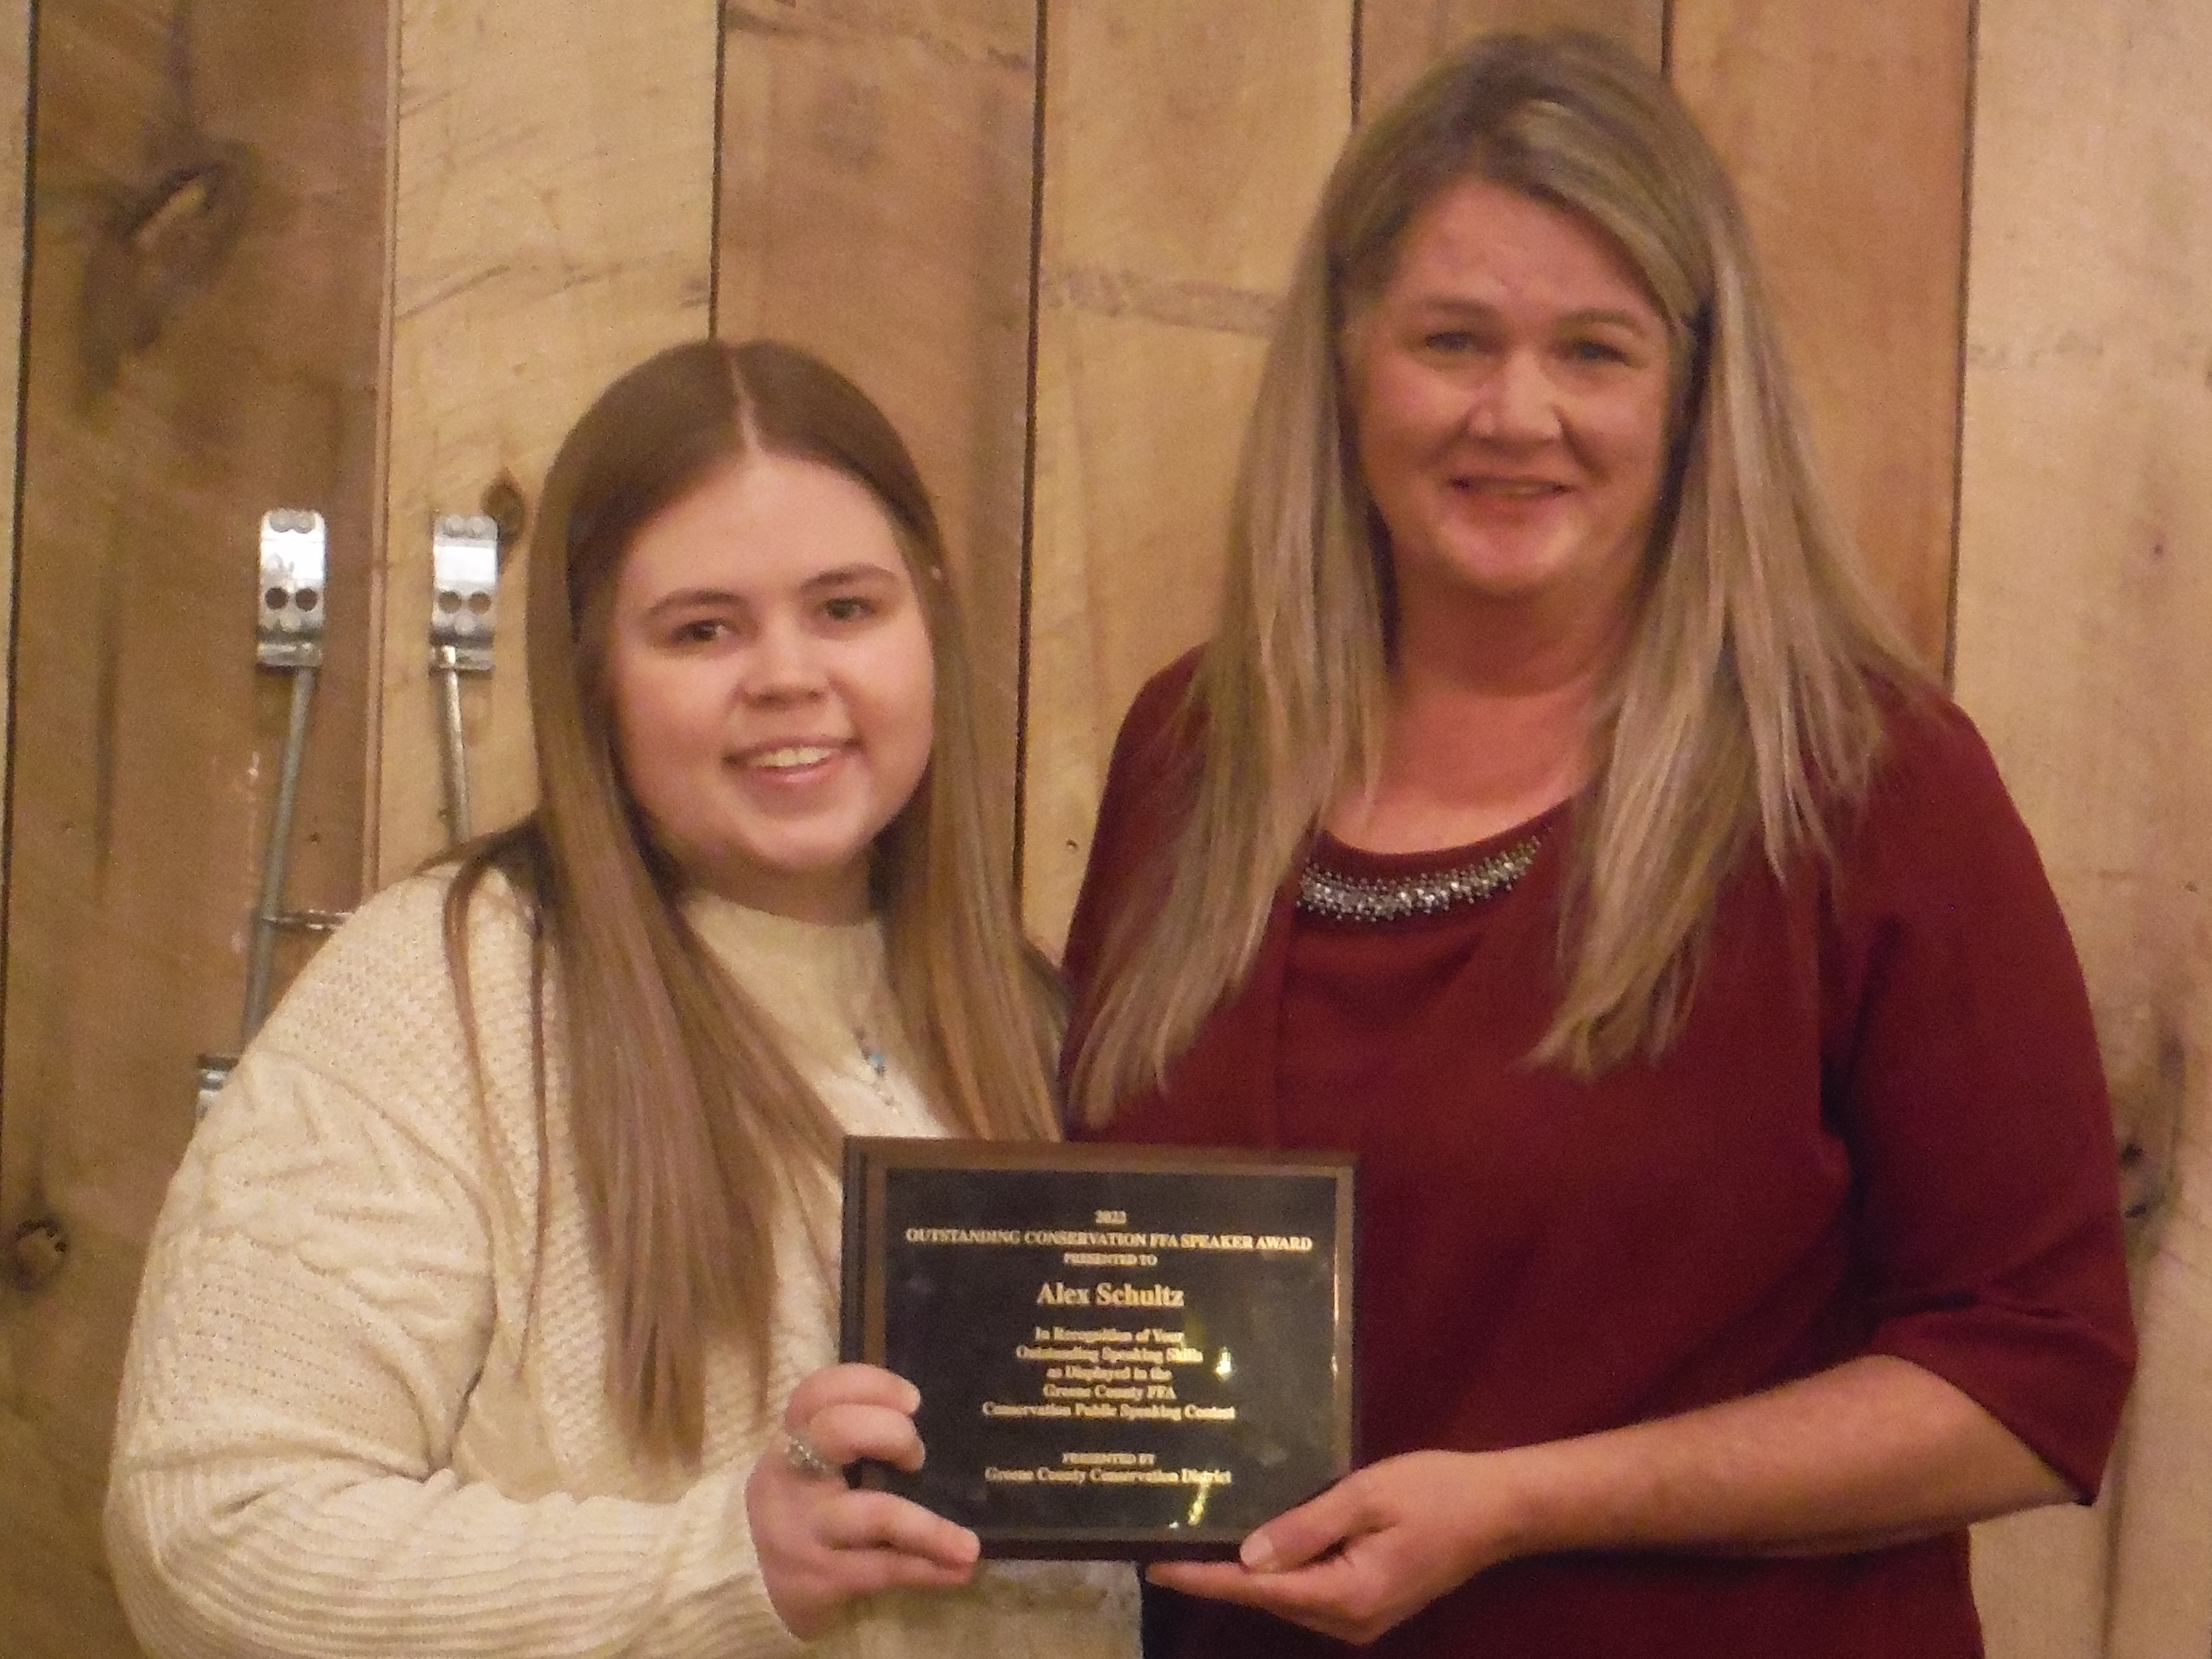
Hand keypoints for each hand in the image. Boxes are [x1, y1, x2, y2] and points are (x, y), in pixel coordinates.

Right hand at [746, 1362, 979, 1637]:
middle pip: (837, 1432)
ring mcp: (804, 1528)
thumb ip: (851, 1438)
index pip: (818, 1391)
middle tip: (917, 1457)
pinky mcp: (818, 1577)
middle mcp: (792, 1476)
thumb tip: (935, 1425)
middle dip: (891, 1433)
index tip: (913, 1400)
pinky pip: (882, 1568)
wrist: (742, 1580)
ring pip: (873, 1514)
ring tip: (969, 1544)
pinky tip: (958, 1570)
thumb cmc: (798, 1505)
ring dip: (930, 1527)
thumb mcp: (808, 1464)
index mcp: (791, 1438)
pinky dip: (926, 1568)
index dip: (870, 1384)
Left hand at [1148, 1450, 1510, 1644]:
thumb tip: (1249, 1557)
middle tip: (1164, 1541)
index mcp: (1347, 1595)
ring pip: (1286, 1599)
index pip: (1258, 1590)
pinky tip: (1253, 1547)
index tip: (1155, 1565)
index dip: (1204, 1577)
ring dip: (1244, 1576)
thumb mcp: (1366, 1496)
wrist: (1499, 1510)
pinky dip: (1278, 1573)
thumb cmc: (1435, 1492)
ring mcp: (1361, 1619)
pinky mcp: (1368, 1604)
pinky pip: (1309, 1592)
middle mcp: (1350, 1621)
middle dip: (1217, 1575)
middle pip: (1268, 1600)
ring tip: (1196, 1542)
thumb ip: (1306, 1527)